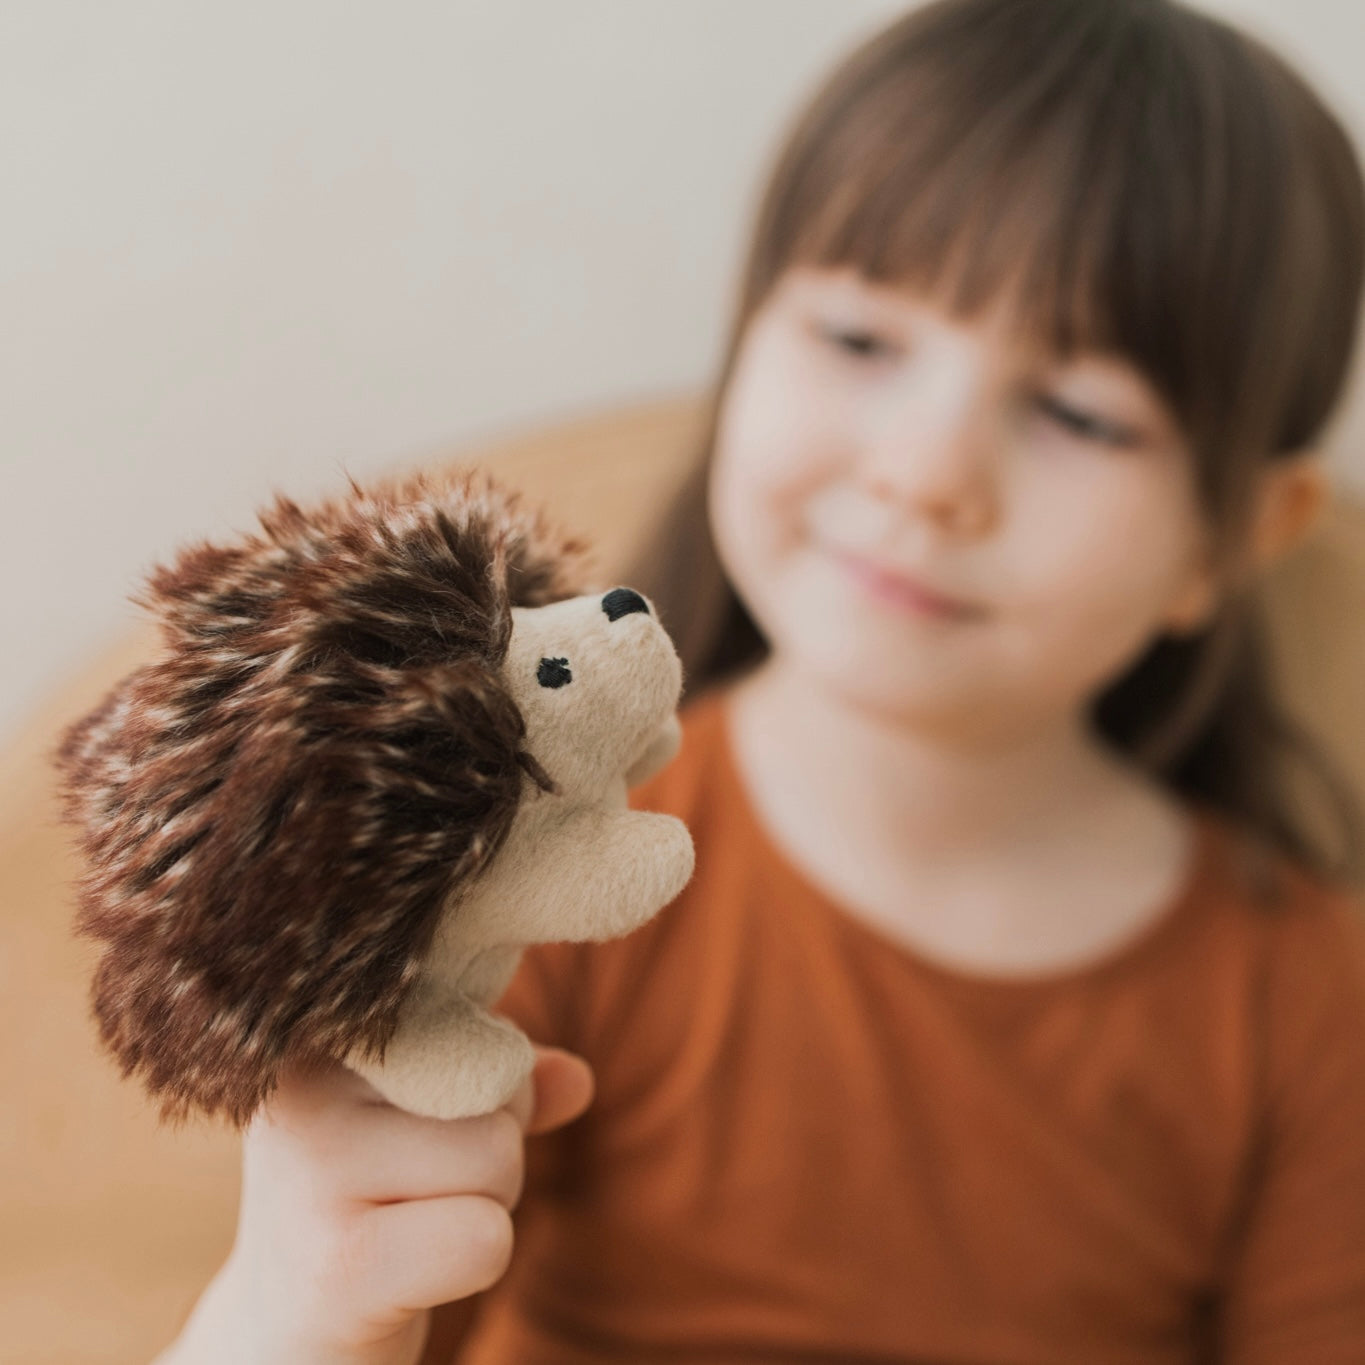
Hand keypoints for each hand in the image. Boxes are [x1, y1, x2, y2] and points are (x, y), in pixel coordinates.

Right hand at [158, 1044, 593, 1364]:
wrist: (276, 1334)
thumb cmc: (363, 1205)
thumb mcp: (425, 1120)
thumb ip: (502, 1085)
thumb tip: (577, 1079)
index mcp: (323, 1030)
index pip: (472, 1013)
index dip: (489, 1077)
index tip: (425, 1122)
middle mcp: (304, 1081)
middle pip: (498, 1082)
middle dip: (490, 1148)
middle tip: (409, 1191)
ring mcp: (312, 1168)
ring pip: (499, 1155)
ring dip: (484, 1205)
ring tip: (405, 1228)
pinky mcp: (339, 1263)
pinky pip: (487, 1237)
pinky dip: (475, 1263)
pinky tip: (403, 1276)